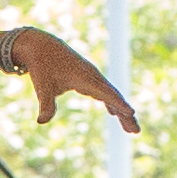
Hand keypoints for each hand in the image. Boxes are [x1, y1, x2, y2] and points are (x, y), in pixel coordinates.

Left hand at [18, 30, 139, 131]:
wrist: (41, 46)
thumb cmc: (42, 66)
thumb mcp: (42, 86)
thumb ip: (45, 104)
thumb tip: (41, 121)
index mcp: (84, 77)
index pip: (105, 93)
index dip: (118, 103)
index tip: (131, 112)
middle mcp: (93, 76)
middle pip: (114, 96)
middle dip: (125, 113)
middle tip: (135, 131)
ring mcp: (93, 76)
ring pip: (111, 95)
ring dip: (122, 111)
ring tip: (131, 129)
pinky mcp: (89, 78)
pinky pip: (105, 92)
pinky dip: (112, 103)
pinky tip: (114, 114)